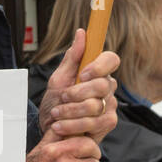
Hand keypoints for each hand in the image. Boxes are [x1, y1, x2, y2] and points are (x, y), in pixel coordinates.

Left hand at [38, 28, 119, 143]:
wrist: (50, 128)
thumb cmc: (55, 102)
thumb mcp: (58, 79)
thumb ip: (72, 58)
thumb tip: (82, 33)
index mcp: (98, 73)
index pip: (111, 60)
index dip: (99, 66)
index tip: (82, 74)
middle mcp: (108, 88)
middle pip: (103, 85)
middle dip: (77, 93)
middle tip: (61, 98)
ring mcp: (110, 106)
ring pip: (96, 105)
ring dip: (71, 111)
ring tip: (56, 114)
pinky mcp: (107, 124)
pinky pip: (95, 123)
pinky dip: (74, 125)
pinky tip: (60, 126)